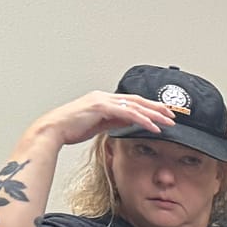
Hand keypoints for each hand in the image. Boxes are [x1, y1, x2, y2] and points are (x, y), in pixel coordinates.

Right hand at [36, 92, 176, 146]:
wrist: (53, 130)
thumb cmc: (71, 128)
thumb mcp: (98, 125)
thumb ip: (114, 121)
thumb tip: (130, 122)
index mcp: (103, 99)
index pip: (131, 101)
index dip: (149, 106)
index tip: (163, 113)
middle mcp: (103, 96)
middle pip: (137, 100)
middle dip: (157, 107)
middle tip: (173, 115)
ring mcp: (102, 100)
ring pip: (135, 106)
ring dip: (154, 114)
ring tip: (168, 122)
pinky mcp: (100, 107)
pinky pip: (127, 114)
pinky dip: (143, 120)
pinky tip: (154, 127)